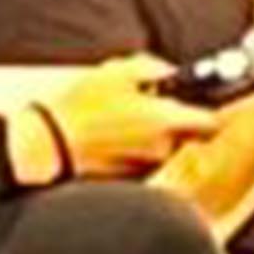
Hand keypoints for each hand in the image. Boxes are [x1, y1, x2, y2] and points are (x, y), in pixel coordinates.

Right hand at [0, 56, 219, 182]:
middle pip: (185, 136)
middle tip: (147, 106)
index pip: (211, 122)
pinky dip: (130, 153)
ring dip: (149, 138)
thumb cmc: (76, 111)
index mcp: (165, 121)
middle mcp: (162, 150)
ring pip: (161, 151)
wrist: (43, 151)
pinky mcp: (128, 184)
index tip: (205, 103)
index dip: (209, 111)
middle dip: (172, 122)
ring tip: (116, 123)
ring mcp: (146, 170)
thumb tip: (169, 73)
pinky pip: (139, 164)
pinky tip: (106, 141)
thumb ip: (152, 69)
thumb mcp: (116, 73)